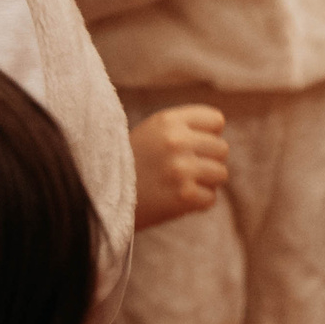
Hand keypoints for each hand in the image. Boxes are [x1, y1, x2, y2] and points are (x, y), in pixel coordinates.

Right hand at [131, 104, 229, 228]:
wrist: (102, 197)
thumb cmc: (132, 162)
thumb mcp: (153, 131)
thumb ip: (184, 127)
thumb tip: (220, 135)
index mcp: (169, 121)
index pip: (216, 121)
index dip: (209, 135)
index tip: (193, 146)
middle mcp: (177, 141)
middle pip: (221, 149)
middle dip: (208, 161)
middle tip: (184, 170)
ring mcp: (181, 169)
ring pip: (220, 174)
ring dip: (206, 182)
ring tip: (181, 184)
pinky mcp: (184, 196)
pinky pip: (211, 198)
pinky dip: (198, 203)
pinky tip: (176, 200)